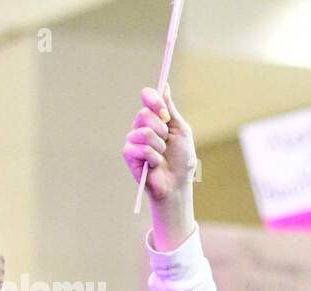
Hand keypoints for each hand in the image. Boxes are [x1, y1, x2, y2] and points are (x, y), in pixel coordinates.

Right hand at [122, 84, 197, 236]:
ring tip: (162, 156)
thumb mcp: (180, 131)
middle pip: (144, 114)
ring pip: (144, 132)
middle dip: (161, 130)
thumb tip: (165, 86)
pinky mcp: (128, 154)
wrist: (177, 184)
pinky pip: (141, 148)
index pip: (147, 96)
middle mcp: (141, 125)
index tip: (164, 112)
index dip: (154, 100)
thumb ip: (170, 109)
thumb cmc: (181, 159)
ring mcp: (133, 139)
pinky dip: (153, 158)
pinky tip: (154, 165)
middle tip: (167, 142)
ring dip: (159, 146)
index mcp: (155, 117)